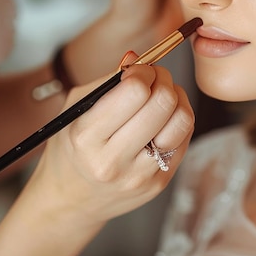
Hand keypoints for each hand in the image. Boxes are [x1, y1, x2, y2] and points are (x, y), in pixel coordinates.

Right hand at [26, 61, 193, 227]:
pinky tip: (164, 118)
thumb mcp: (77, 107)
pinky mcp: (158, 184)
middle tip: (154, 78)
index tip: (138, 71)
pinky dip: (179, 119)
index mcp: (87, 136)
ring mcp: (139, 176)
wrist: (70, 199)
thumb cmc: (72, 145)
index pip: (134, 91)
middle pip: (162, 102)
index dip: (143, 71)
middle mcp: (112, 160)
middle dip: (163, 79)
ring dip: (177, 98)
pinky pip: (185, 139)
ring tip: (162, 97)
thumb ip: (108, 79)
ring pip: (182, 120)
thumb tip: (139, 56)